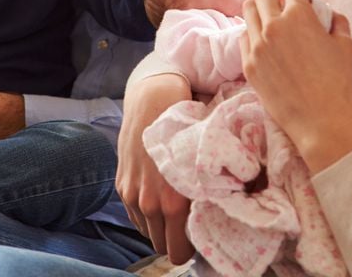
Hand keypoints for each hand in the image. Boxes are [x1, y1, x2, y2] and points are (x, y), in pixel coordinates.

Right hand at [116, 73, 195, 263]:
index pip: (180, 252)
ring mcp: (133, 196)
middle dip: (177, 240)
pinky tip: (160, 199)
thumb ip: (210, 192)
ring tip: (176, 210)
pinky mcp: (122, 187)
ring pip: (149, 234)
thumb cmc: (186, 128)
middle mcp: (150, 203)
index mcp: (174, 202)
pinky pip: (136, 218)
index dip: (193, 247)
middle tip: (192, 224)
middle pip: (164, 247)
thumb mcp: (204, 161)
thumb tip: (230, 210)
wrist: (153, 99)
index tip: (203, 233)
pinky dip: (148, 216)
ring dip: (161, 227)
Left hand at [240, 0, 351, 173]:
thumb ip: (337, 21)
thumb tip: (328, 12)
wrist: (320, 119)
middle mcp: (274, 25)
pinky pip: (243, 37)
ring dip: (259, 9)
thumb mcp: (346, 44)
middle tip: (281, 2)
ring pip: (247, 10)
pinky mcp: (248, 64)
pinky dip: (253, 34)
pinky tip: (263, 42)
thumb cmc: (337, 82)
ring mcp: (257, 45)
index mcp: (299, 16)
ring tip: (269, 20)